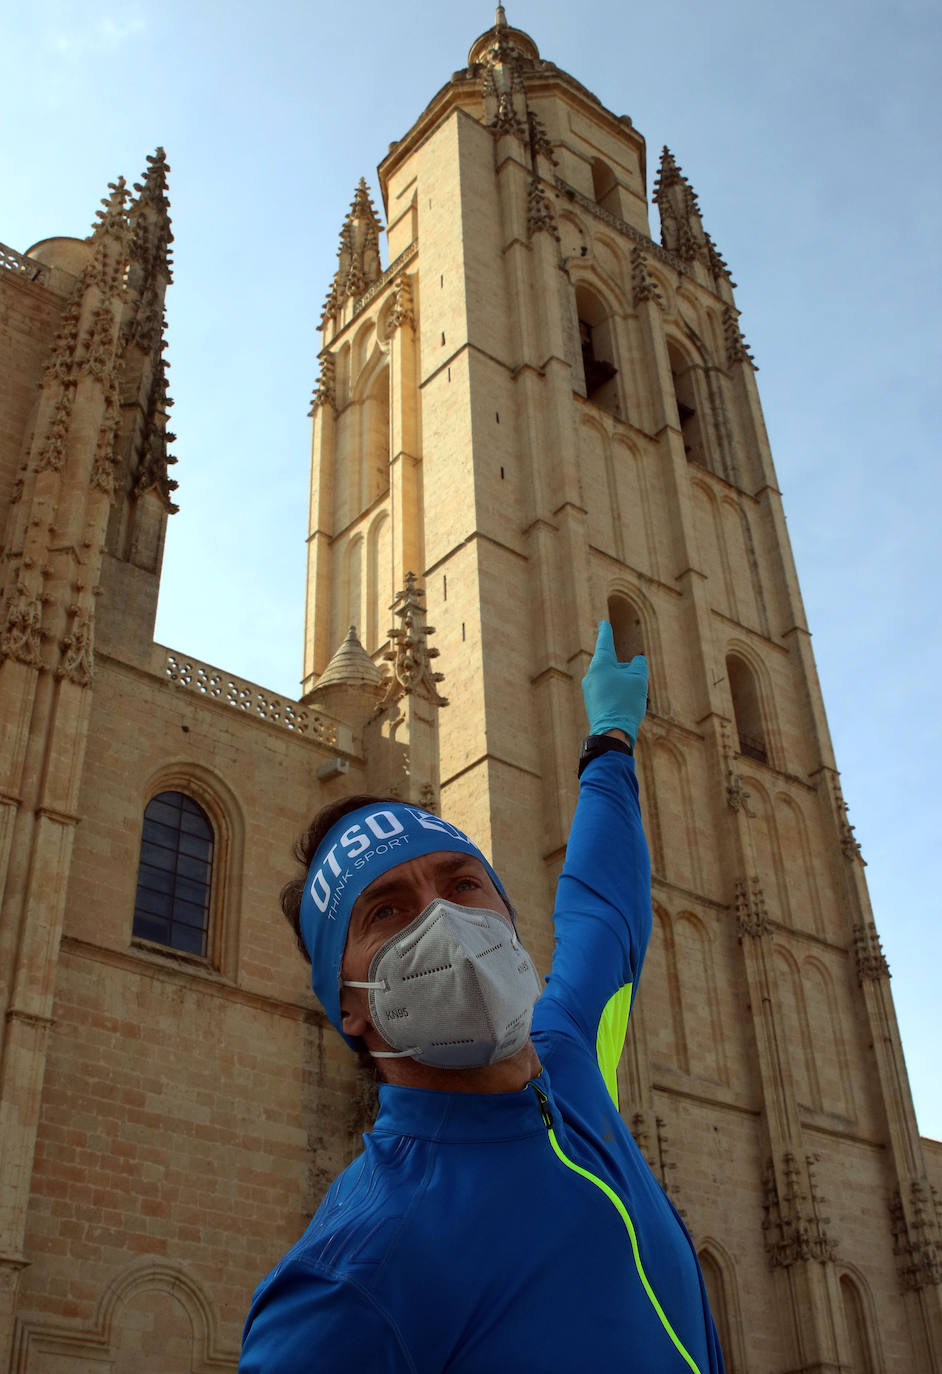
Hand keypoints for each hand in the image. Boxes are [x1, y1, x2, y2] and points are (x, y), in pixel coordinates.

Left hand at [581, 621, 647, 743]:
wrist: (612, 732)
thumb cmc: (625, 702)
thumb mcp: (639, 679)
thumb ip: (639, 665)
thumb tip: (636, 662)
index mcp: (600, 664)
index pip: (604, 643)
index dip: (607, 632)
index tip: (604, 624)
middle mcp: (591, 675)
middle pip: (612, 666)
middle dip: (625, 672)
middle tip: (635, 685)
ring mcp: (589, 690)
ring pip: (611, 681)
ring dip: (623, 686)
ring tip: (631, 701)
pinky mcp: (591, 703)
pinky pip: (608, 693)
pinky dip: (618, 696)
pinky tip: (624, 708)